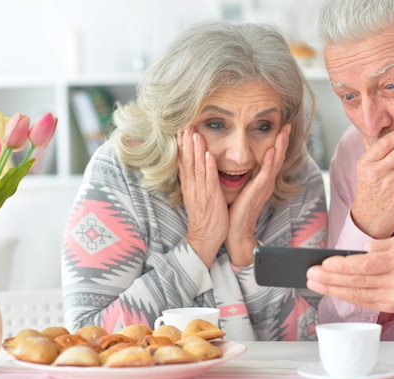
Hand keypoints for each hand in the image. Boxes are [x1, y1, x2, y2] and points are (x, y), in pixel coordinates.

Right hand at [177, 128, 227, 265]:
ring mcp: (201, 192)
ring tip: (195, 134)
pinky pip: (209, 180)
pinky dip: (208, 167)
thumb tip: (196, 168)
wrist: (204, 239)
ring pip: (197, 167)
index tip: (181, 130)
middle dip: (186, 143)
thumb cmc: (204, 218)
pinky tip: (208, 155)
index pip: (183, 162)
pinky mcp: (211, 198)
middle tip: (186, 125)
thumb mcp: (197, 196)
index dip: (182, 146)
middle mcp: (193, 186)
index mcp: (189, 186)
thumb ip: (196, 182)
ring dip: (196, 150)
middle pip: (187, 161)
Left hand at [225, 124, 290, 265]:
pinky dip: (269, 160)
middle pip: (278, 157)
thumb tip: (240, 165)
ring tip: (283, 132)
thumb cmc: (236, 211)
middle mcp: (267, 182)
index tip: (279, 130)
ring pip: (275, 162)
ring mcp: (264, 186)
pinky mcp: (259, 191)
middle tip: (287, 125)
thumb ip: (245, 178)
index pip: (272, 159)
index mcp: (263, 182)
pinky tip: (272, 150)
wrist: (237, 230)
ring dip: (280, 146)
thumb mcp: (242, 189)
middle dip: (283, 141)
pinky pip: (266, 173)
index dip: (277, 144)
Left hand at [306, 237, 393, 311]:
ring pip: (358, 295)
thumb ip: (378, 247)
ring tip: (314, 283)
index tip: (324, 264)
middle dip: (330, 279)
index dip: (343, 267)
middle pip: (358, 282)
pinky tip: (331, 291)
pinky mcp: (392, 306)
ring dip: (332, 290)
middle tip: (311, 274)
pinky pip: (364, 302)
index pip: (366, 266)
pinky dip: (345, 297)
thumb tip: (356, 253)